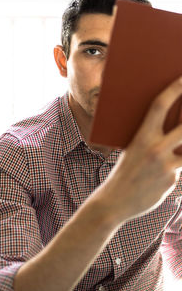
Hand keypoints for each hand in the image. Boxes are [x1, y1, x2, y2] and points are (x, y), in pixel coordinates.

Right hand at [105, 77, 181, 220]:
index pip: (159, 106)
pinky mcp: (171, 181)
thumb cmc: (123, 171)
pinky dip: (178, 164)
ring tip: (175, 147)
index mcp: (140, 138)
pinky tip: (163, 170)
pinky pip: (181, 166)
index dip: (174, 89)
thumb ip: (151, 138)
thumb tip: (173, 125)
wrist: (115, 201)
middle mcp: (154, 150)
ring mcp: (165, 167)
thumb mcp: (131, 150)